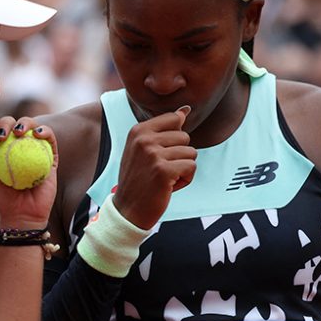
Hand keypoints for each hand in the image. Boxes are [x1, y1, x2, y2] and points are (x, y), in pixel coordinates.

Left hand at [0, 100, 56, 228]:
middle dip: (5, 121)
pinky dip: (44, 130)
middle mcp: (15, 144)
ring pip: (30, 124)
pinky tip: (37, 134)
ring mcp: (33, 147)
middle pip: (10, 122)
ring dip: (24, 122)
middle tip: (2, 135)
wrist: (21, 212)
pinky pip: (49, 136)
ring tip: (19, 133)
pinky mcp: (50, 153)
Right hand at [112, 106, 194, 229]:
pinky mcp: (163, 170)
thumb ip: (163, 129)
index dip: (174, 140)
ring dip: (182, 169)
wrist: (128, 210)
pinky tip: (169, 186)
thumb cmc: (139, 180)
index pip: (174, 119)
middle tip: (160, 170)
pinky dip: (185, 179)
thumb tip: (185, 109)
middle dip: (180, 156)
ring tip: (164, 179)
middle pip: (185, 136)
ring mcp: (153, 154)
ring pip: (191, 152)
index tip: (159, 154)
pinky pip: (191, 167)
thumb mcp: (144, 150)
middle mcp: (144, 139)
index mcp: (138, 130)